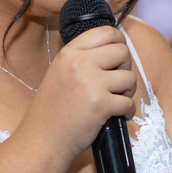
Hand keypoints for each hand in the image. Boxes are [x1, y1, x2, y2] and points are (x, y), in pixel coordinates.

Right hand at [25, 26, 137, 162]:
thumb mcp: (59, 72)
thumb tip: (114, 48)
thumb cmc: (52, 111)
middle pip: (122, 51)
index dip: (119, 42)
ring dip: (128, 91)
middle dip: (125, 67)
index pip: (106, 32)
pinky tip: (117, 115)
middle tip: (117, 82)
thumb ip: (82, 58)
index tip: (118, 56)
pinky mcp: (101, 104)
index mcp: (69, 53)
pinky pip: (129, 102)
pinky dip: (127, 111)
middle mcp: (80, 63)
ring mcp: (91, 83)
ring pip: (129, 77)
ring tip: (116, 100)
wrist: (42, 140)